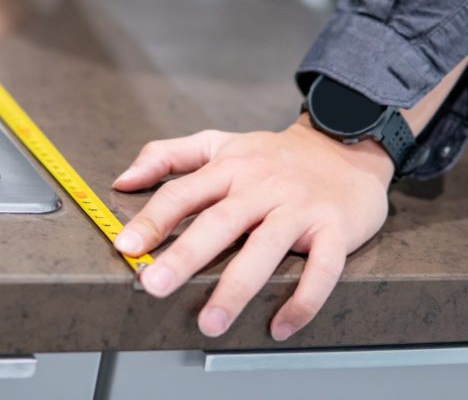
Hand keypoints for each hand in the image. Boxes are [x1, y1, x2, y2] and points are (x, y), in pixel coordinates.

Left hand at [112, 115, 392, 339]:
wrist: (345, 146)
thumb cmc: (274, 155)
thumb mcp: (219, 143)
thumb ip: (167, 156)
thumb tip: (123, 181)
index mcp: (229, 168)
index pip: (183, 194)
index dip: (153, 220)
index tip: (126, 246)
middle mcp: (261, 187)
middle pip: (219, 223)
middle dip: (185, 256)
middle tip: (155, 285)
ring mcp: (298, 208)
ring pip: (265, 249)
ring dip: (236, 287)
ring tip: (210, 322)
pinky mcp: (335, 229)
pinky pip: (322, 268)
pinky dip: (303, 299)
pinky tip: (280, 325)